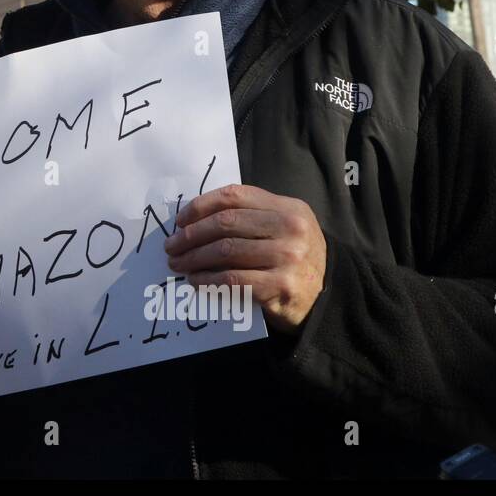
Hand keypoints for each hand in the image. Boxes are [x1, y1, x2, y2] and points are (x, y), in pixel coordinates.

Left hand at [163, 184, 326, 334]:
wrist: (324, 298)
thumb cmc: (292, 258)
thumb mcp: (282, 226)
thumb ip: (249, 216)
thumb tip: (192, 220)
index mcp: (288, 207)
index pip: (234, 196)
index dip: (201, 206)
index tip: (179, 220)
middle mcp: (291, 228)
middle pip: (226, 223)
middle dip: (191, 234)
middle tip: (171, 246)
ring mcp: (288, 257)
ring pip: (225, 251)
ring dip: (193, 257)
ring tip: (178, 263)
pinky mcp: (281, 286)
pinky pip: (232, 279)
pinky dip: (207, 279)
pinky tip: (195, 280)